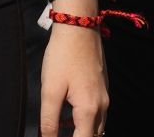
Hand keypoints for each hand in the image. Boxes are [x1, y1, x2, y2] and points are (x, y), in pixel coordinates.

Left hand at [40, 20, 108, 136]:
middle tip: (56, 134)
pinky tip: (67, 114)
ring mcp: (104, 96)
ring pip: (96, 125)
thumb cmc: (62, 57)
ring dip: (80, 131)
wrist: (78, 27)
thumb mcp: (50, 90)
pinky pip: (97, 113)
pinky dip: (84, 120)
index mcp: (90, 110)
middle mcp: (102, 106)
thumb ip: (49, 120)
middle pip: (94, 136)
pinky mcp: (102, 87)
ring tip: (59, 128)